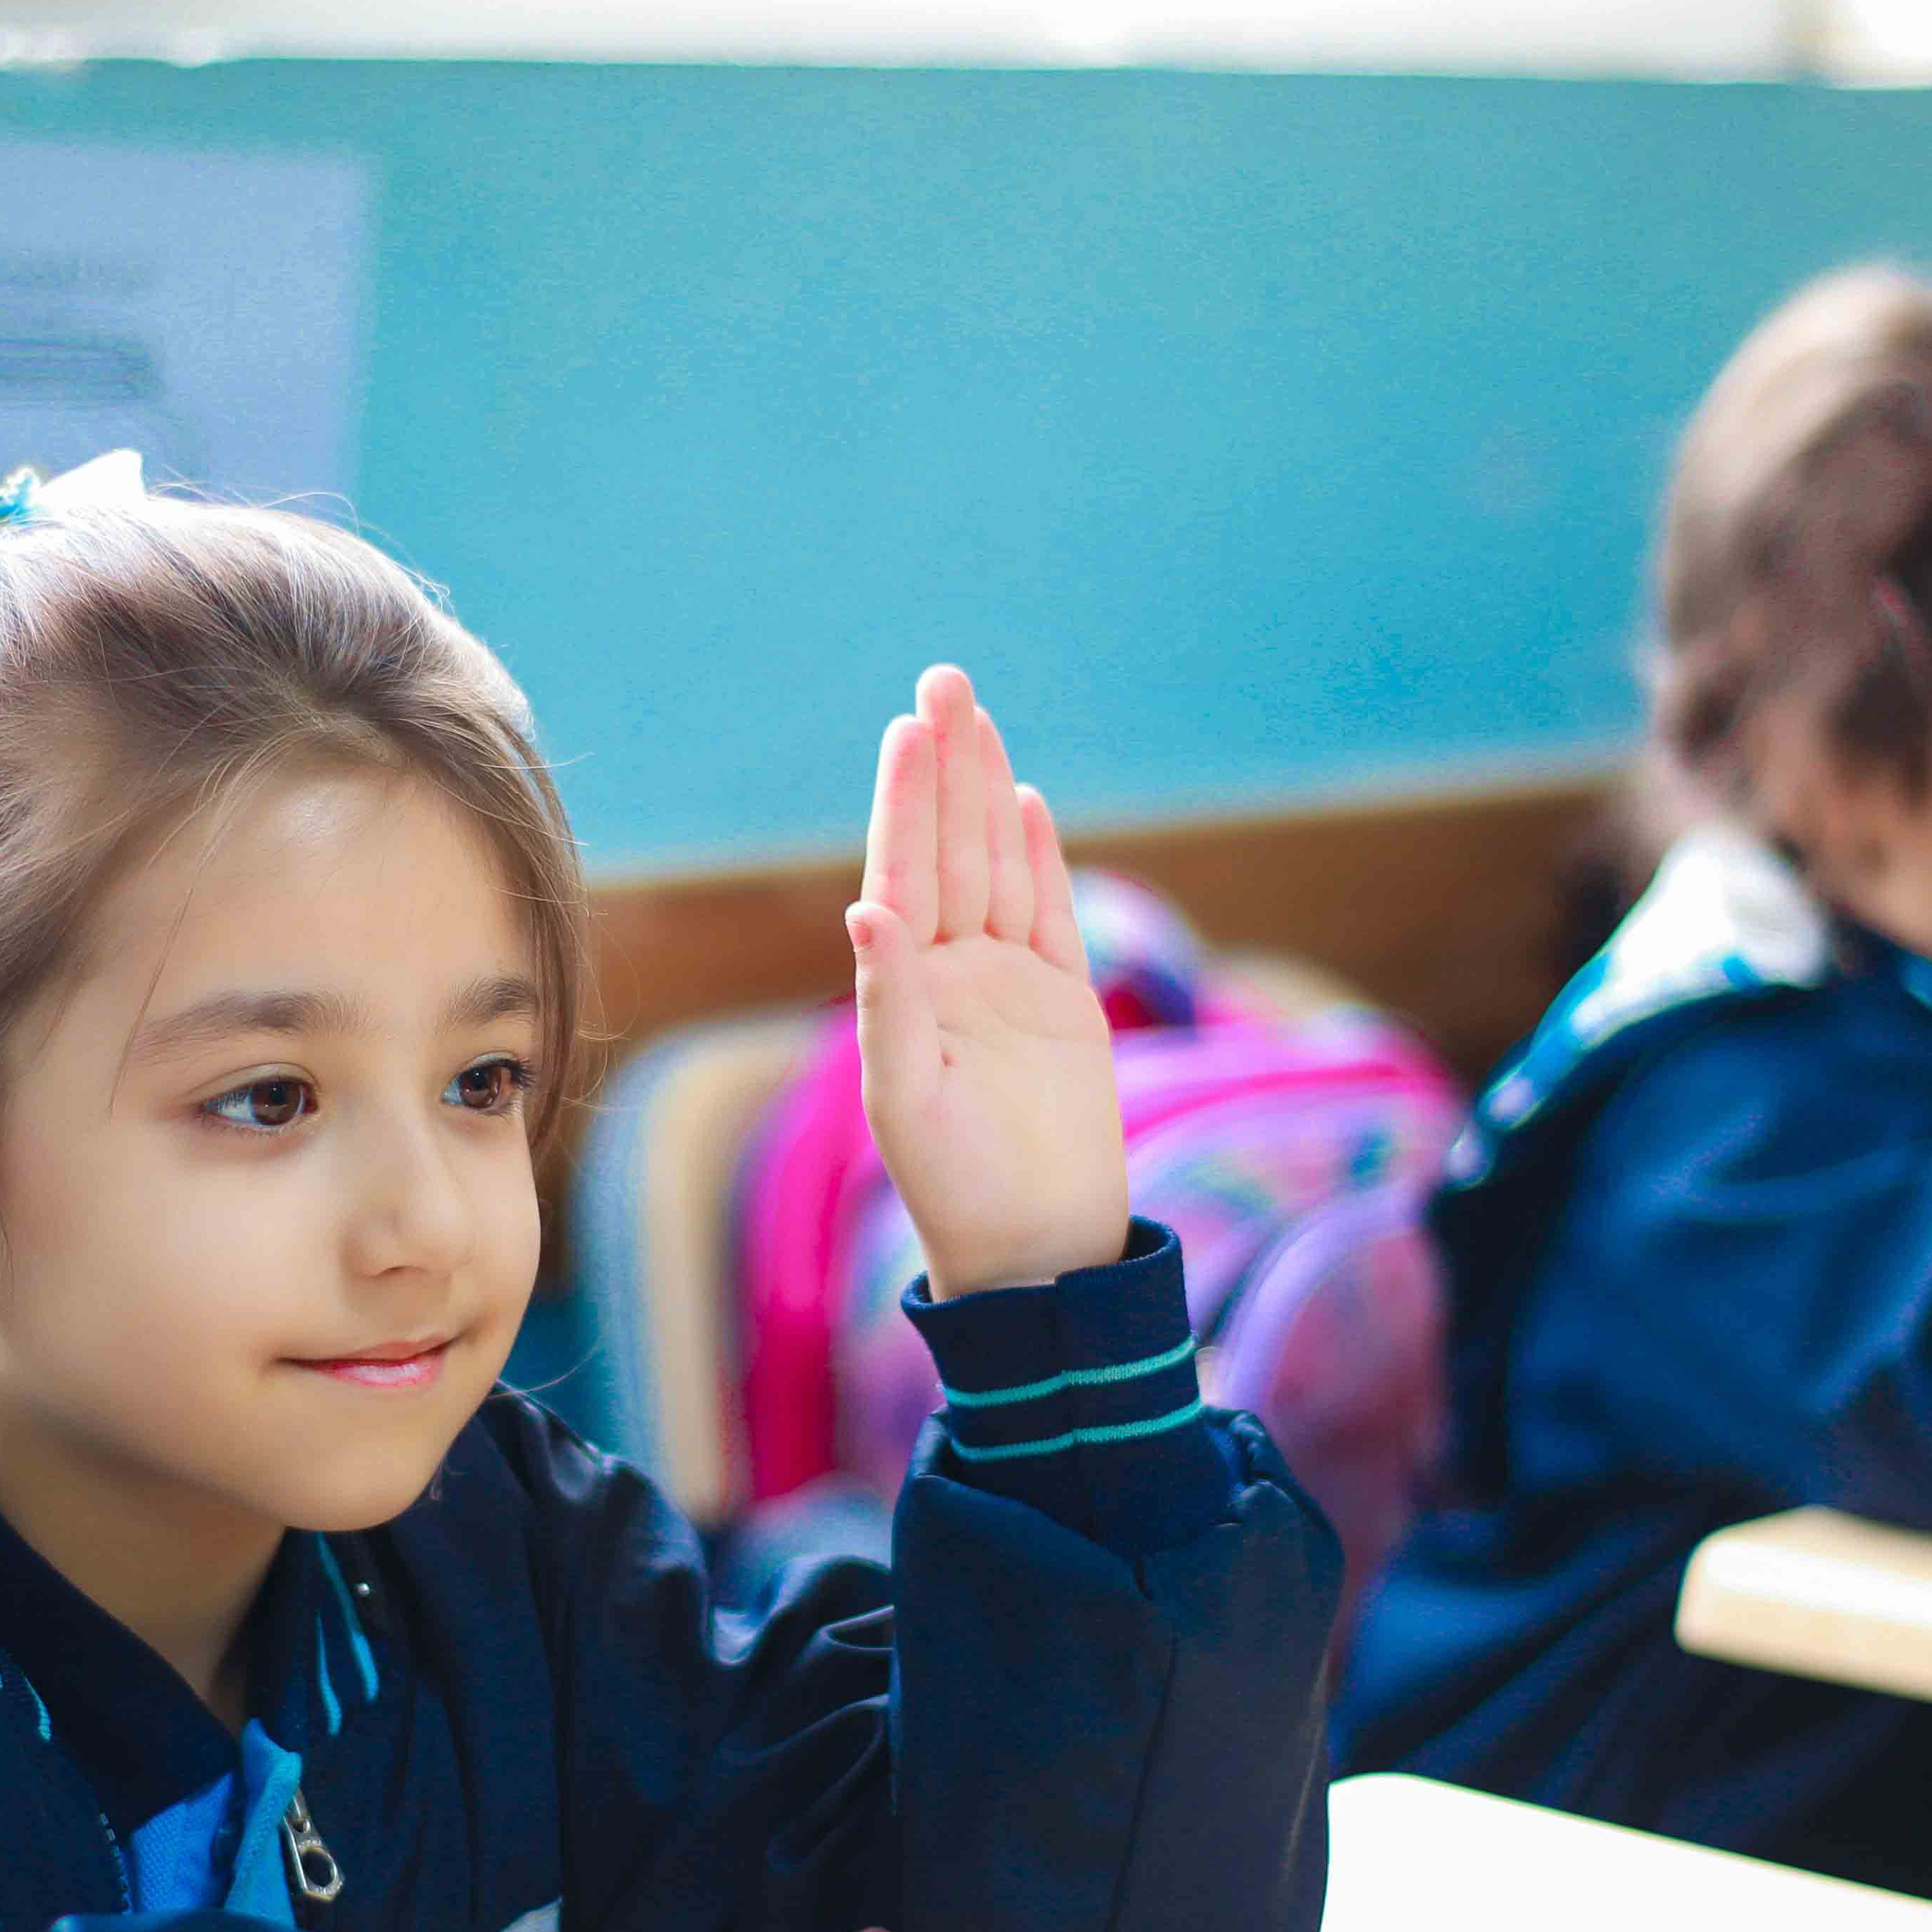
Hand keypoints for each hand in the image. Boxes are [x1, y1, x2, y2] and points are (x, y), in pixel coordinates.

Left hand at [849, 668, 1130, 1298]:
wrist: (1039, 1251)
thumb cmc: (957, 1187)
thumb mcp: (907, 1095)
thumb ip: (890, 1001)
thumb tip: (866, 909)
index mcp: (904, 990)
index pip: (904, 873)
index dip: (908, 800)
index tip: (910, 729)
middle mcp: (951, 975)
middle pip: (950, 850)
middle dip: (947, 767)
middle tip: (945, 680)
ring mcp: (1009, 986)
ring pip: (998, 867)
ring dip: (987, 793)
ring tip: (976, 716)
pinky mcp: (1065, 1007)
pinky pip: (1049, 915)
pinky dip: (1038, 858)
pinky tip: (1022, 801)